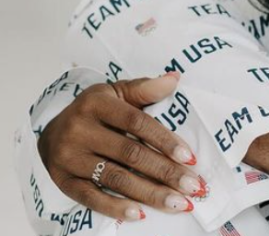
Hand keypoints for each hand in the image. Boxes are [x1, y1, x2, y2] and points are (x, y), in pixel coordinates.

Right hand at [37, 73, 205, 220]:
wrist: (52, 131)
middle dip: (165, 172)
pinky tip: (141, 214)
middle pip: (130, 154)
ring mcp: (69, 157)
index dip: (165, 140)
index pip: (137, 122)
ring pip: (115, 178)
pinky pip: (91, 197)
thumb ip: (145, 89)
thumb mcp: (117, 92)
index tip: (190, 157)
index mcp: (96, 104)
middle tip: (193, 186)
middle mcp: (80, 130)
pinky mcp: (63, 181)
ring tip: (178, 203)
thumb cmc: (95, 110)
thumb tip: (175, 79)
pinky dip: (116, 207)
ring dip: (150, 193)